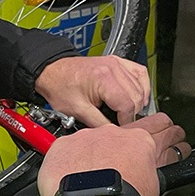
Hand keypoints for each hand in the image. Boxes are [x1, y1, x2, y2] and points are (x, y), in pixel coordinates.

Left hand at [34, 56, 150, 126]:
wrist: (52, 71)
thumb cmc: (60, 87)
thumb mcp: (78, 111)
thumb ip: (99, 124)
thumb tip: (114, 133)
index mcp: (103, 78)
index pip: (128, 105)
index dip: (126, 121)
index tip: (121, 128)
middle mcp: (113, 68)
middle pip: (137, 97)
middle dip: (131, 113)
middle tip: (121, 123)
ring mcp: (117, 63)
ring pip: (141, 86)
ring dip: (138, 102)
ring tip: (126, 112)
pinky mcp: (118, 62)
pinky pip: (140, 73)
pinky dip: (142, 86)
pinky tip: (136, 96)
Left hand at [38, 113, 189, 195]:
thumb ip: (153, 193)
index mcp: (142, 143)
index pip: (161, 130)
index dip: (167, 136)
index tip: (168, 139)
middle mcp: (115, 134)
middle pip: (125, 131)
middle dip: (128, 142)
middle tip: (127, 157)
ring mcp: (87, 137)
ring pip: (92, 142)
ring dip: (94, 157)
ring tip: (91, 178)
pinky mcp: (63, 145)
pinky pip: (66, 151)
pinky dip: (67, 162)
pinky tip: (69, 177)